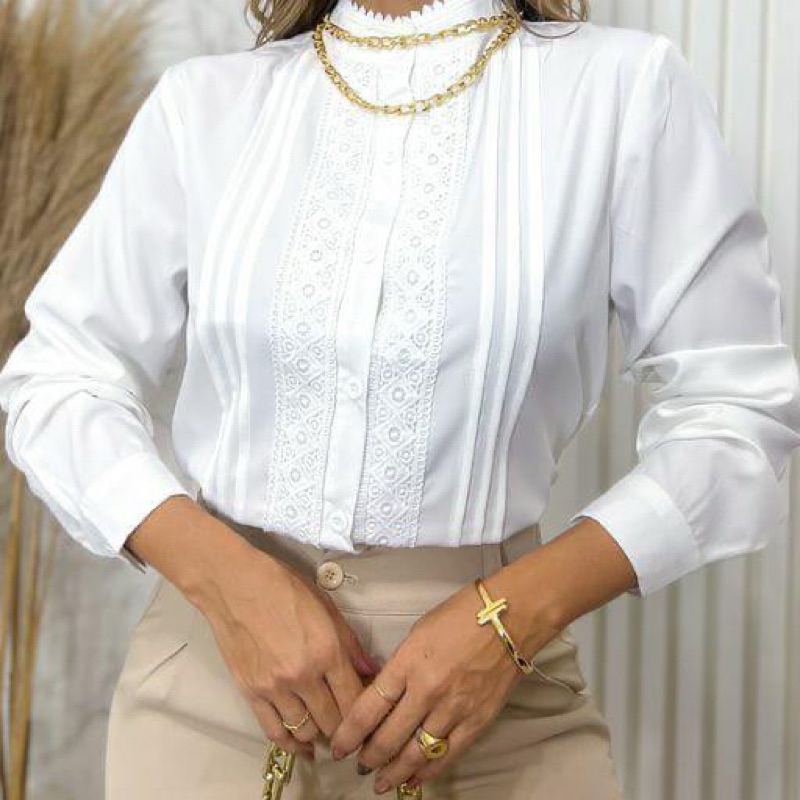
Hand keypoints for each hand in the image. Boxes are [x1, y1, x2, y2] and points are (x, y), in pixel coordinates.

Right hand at [125, 496, 380, 761]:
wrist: (233, 584)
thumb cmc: (282, 587)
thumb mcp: (325, 606)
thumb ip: (351, 643)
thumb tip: (371, 670)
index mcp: (326, 650)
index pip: (354, 699)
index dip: (365, 713)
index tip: (370, 717)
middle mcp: (303, 675)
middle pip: (332, 721)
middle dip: (345, 730)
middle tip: (352, 730)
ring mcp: (274, 688)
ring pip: (305, 730)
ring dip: (320, 735)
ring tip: (328, 733)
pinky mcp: (250, 693)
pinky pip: (274, 731)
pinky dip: (291, 744)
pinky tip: (303, 746)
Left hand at [328, 571, 562, 793]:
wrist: (510, 617)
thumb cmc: (463, 614)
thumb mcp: (418, 631)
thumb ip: (401, 664)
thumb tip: (385, 693)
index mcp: (408, 662)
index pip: (370, 707)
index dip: (350, 732)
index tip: (339, 745)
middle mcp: (427, 690)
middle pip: (389, 736)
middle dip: (369, 756)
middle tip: (359, 764)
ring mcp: (454, 709)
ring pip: (416, 752)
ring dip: (394, 771)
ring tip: (380, 781)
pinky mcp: (477, 720)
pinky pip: (447, 754)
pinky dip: (428, 771)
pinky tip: (414, 779)